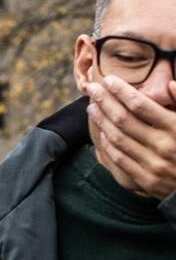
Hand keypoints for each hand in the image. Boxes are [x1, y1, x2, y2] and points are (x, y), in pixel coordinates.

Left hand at [85, 77, 175, 198]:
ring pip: (118, 139)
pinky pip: (120, 159)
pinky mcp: (145, 179)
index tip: (109, 80)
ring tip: (92, 107)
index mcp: (175, 127)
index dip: (122, 91)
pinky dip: (108, 145)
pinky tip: (101, 132)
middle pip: (124, 119)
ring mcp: (152, 163)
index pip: (141, 105)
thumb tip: (169, 84)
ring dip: (102, 121)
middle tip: (92, 89)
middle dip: (106, 101)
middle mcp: (162, 145)